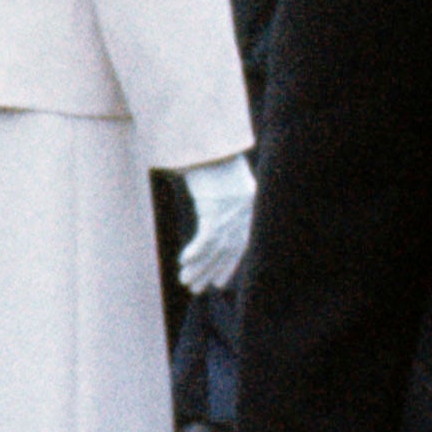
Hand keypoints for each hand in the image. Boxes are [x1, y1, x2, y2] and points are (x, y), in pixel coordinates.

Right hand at [176, 156, 256, 294]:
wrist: (212, 142)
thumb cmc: (214, 154)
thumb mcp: (225, 174)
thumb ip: (222, 192)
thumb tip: (210, 199)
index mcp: (247, 207)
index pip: (239, 245)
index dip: (228, 265)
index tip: (218, 282)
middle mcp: (242, 214)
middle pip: (226, 251)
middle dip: (210, 272)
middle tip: (196, 288)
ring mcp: (230, 214)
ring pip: (215, 250)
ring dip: (199, 268)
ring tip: (186, 282)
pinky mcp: (215, 211)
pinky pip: (206, 240)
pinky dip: (195, 252)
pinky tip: (184, 262)